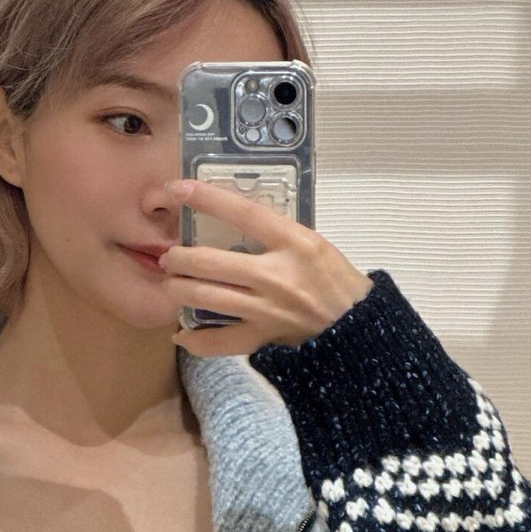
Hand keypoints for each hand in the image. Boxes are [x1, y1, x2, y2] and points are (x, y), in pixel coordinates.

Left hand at [158, 177, 373, 358]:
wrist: (361, 332)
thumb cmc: (340, 284)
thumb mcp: (317, 247)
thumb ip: (279, 236)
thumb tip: (237, 222)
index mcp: (296, 243)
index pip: (243, 213)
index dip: (207, 199)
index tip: (177, 188)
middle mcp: (278, 275)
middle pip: (211, 262)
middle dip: (179, 258)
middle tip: (169, 256)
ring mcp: (268, 310)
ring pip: (207, 298)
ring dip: (180, 290)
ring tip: (172, 285)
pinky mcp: (264, 339)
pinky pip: (219, 343)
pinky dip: (196, 340)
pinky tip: (182, 334)